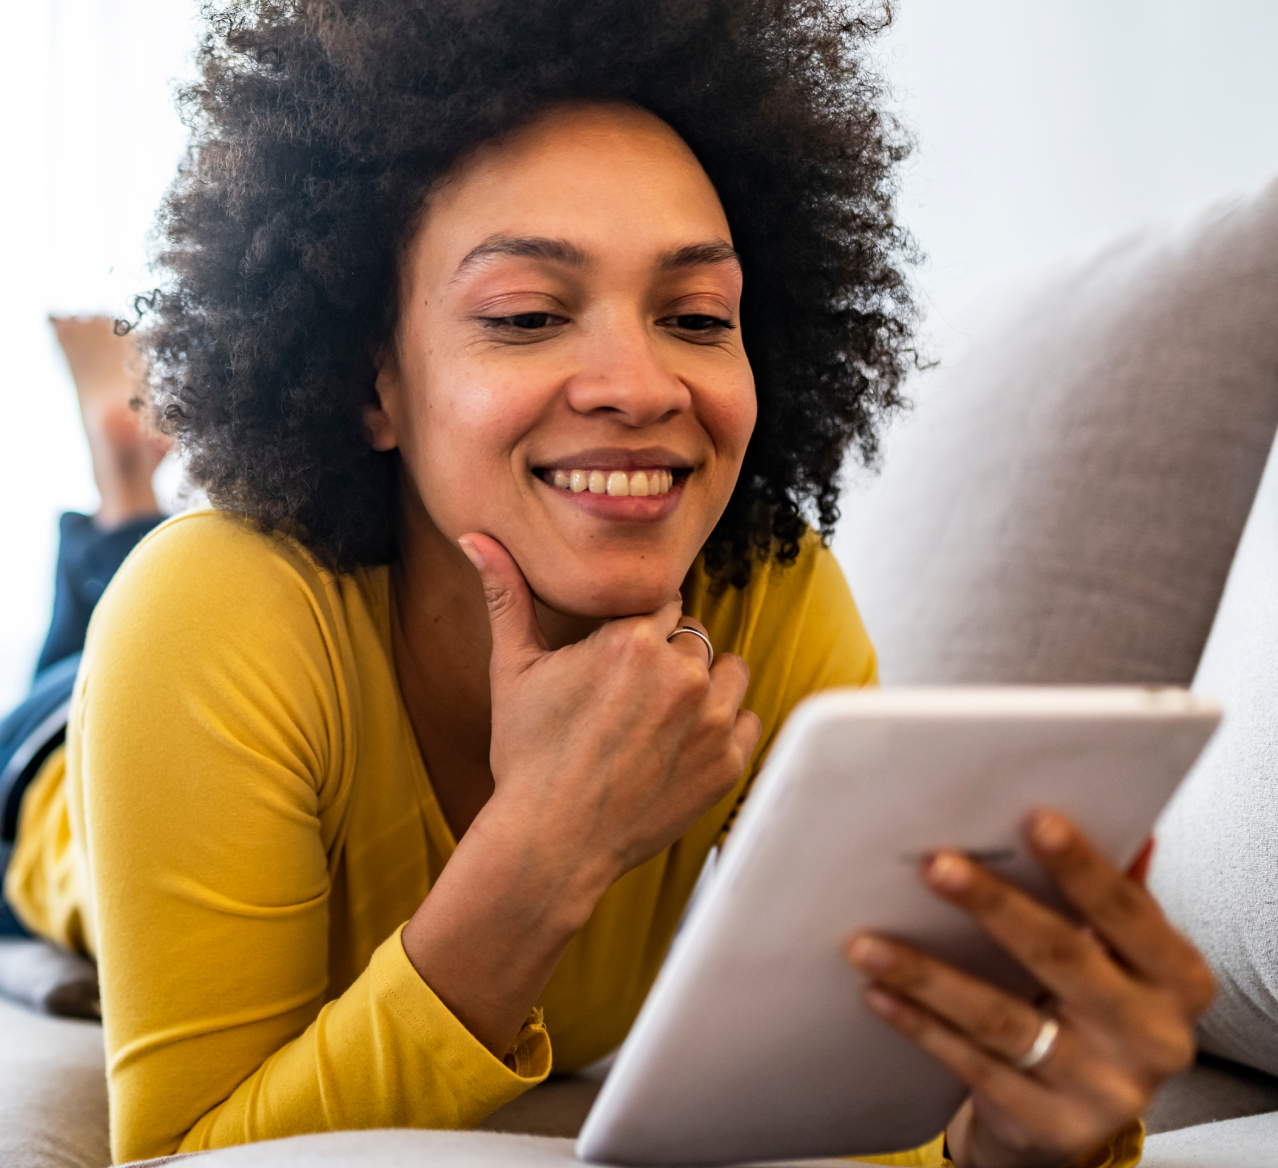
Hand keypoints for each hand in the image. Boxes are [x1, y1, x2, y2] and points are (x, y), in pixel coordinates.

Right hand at [460, 531, 760, 905]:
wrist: (551, 843)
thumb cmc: (526, 755)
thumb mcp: (512, 670)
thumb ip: (505, 594)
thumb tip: (473, 536)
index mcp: (632, 640)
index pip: (663, 601)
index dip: (640, 628)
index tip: (619, 660)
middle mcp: (680, 673)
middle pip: (693, 635)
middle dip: (669, 655)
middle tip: (630, 698)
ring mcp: (710, 721)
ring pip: (728, 671)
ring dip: (704, 684)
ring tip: (660, 718)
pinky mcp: (727, 763)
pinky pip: (745, 721)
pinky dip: (722, 729)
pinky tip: (679, 747)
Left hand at [845, 811, 1214, 1167]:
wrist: (1076, 1117)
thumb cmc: (1092, 1007)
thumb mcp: (1117, 956)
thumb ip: (1110, 894)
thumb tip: (1115, 816)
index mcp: (1177, 978)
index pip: (1128, 911)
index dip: (1082, 866)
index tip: (1033, 820)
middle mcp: (1152, 1036)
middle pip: (1062, 958)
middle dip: (993, 905)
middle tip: (933, 865)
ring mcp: (1103, 1089)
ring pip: (1003, 1020)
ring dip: (928, 975)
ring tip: (867, 941)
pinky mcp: (1051, 1127)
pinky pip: (974, 1067)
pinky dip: (922, 1027)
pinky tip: (878, 993)